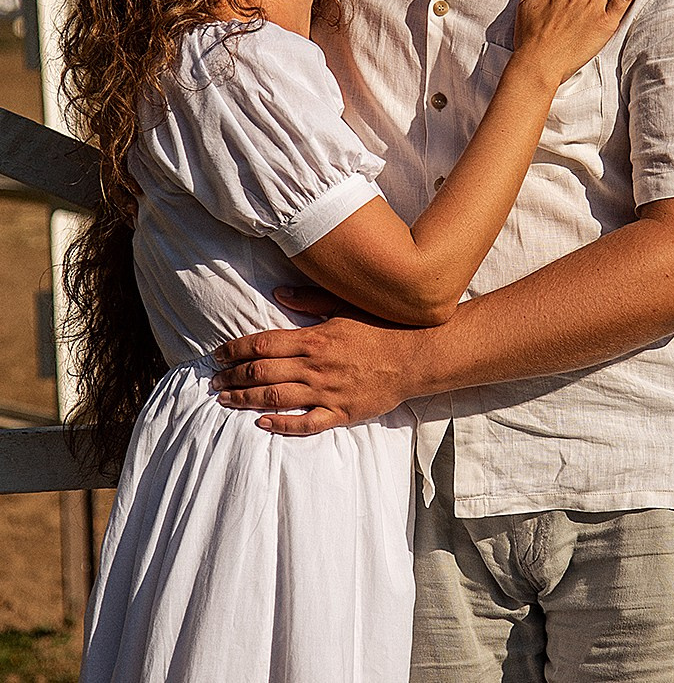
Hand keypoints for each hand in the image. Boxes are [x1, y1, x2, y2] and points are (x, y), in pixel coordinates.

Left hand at [210, 287, 427, 432]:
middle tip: (213, 381)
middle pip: (261, 373)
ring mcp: (327, 392)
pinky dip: (280, 425)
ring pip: (275, 398)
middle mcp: (316, 366)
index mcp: (314, 338)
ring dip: (245, 400)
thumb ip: (310, 300)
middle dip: (232, 377)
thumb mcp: (345, 305)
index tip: (218, 354)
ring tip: (225, 400)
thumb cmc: (380, 327)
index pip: (263, 344)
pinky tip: (261, 423)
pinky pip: (305, 423)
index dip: (235, 350)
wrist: (416, 355)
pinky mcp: (340, 413)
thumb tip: (278, 291)